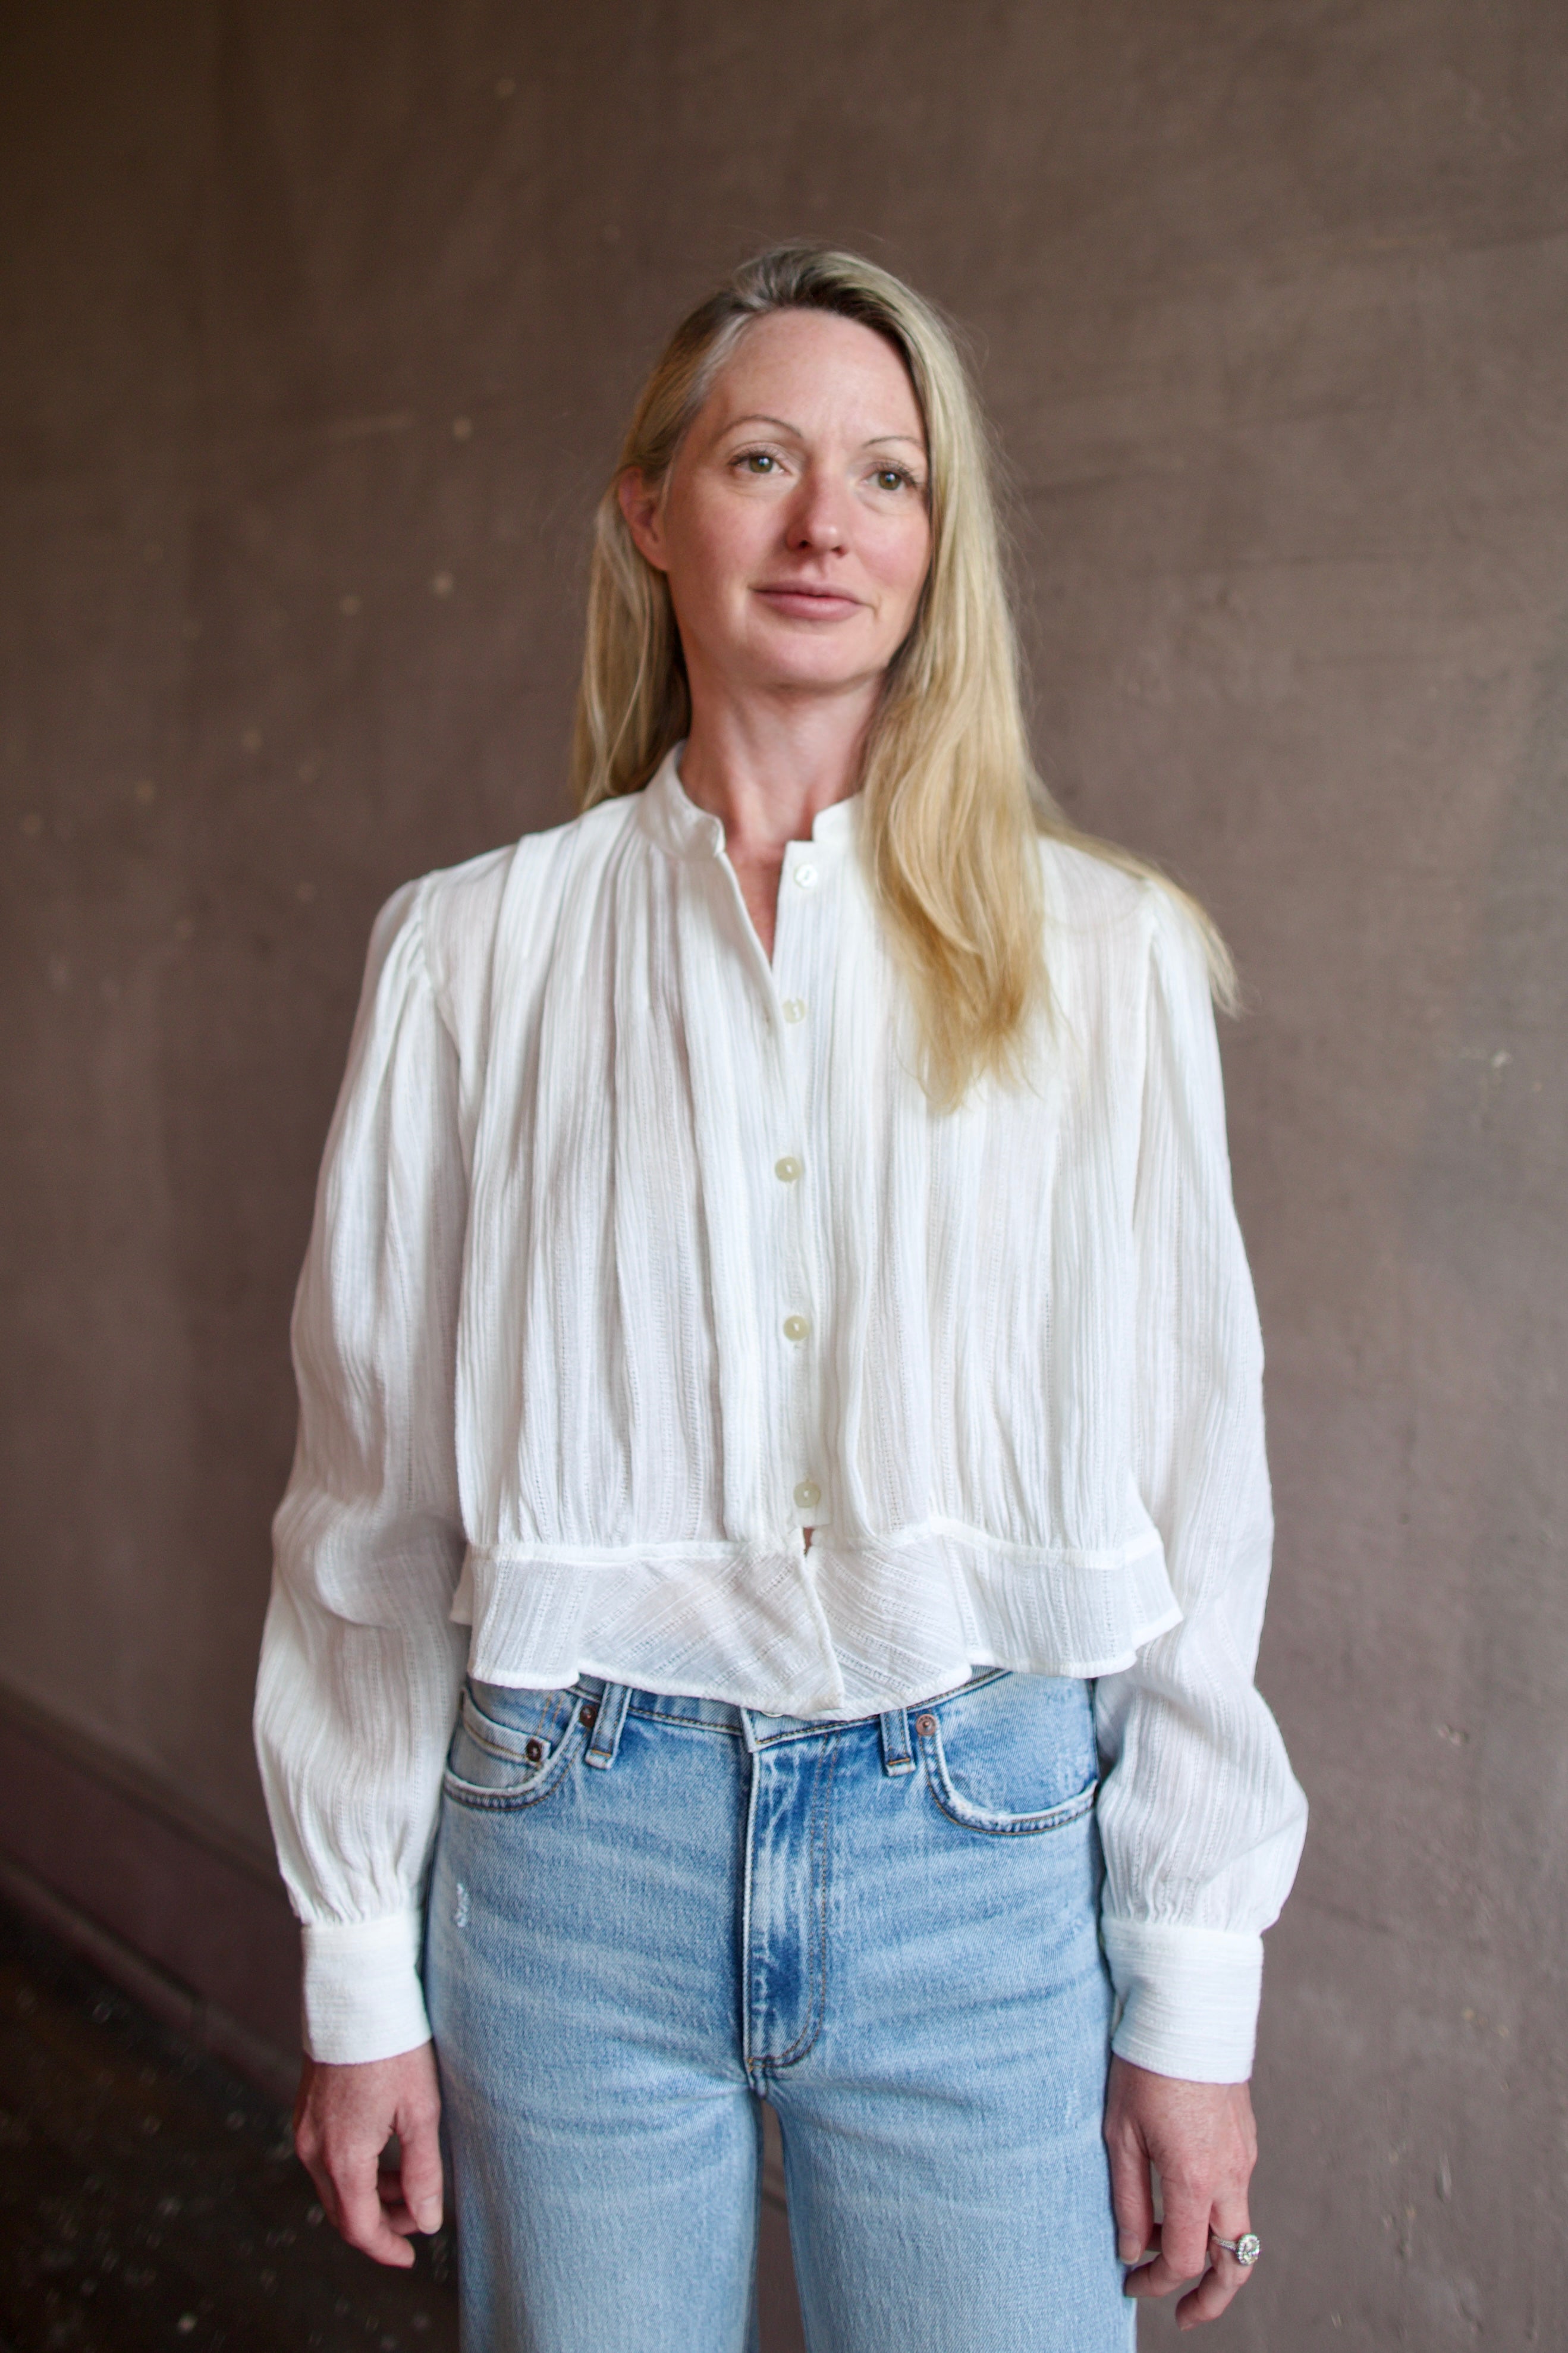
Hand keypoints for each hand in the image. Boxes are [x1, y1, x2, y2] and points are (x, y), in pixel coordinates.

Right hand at [293, 2043, 444, 2267]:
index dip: (385, 2248)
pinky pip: (325, 2159)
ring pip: (333, 2186)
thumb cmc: (394, 2046)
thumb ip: (423, 2172)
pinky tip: (383, 2154)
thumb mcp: (421, 2110)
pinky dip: (353, 2170)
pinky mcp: (305, 2110)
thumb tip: (429, 2222)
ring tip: (407, 2183)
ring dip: (368, 2195)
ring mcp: (305, 2128)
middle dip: (380, 2223)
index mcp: (343, 2157)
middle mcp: (314, 2149)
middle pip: (342, 2211)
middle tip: (417, 2217)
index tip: (409, 2258)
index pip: (360, 2227)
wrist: (357, 1993)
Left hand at [1103, 2056, 1257, 2329]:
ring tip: (1184, 2269)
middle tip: (1186, 2317)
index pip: (1184, 2259)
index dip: (1156, 2283)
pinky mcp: (1244, 2138)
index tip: (1129, 2284)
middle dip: (1212, 2298)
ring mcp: (1242, 2156)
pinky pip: (1236, 2193)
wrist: (1187, 2008)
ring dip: (1215, 2257)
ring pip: (1240, 2228)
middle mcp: (1230, 2174)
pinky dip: (1216, 2217)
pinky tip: (1184, 2208)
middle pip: (1234, 2260)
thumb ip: (1128, 2199)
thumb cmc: (1145, 2066)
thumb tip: (1131, 2251)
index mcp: (1195, 2179)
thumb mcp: (1121, 2134)